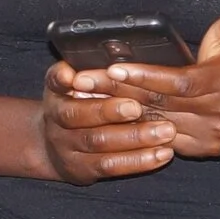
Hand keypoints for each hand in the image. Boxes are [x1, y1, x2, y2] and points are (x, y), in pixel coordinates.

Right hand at [41, 61, 176, 183]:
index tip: (73, 76)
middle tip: (138, 106)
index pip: (55, 80)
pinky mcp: (81, 169)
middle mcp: (55, 118)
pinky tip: (163, 154)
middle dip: (108, 111)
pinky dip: (138, 161)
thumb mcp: (78, 84)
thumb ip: (95, 70)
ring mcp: (66, 146)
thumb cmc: (80, 104)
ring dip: (134, 137)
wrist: (53, 148)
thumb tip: (124, 49)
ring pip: (99, 142)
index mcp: (56, 90)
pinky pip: (111, 166)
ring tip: (166, 130)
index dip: (62, 78)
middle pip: (77, 115)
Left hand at [79, 0, 219, 158]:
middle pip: (161, 102)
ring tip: (85, 96)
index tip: (114, 67)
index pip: (179, 82)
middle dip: (119, 90)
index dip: (146, 75)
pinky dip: (133, 126)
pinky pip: (160, 138)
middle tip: (83, 79)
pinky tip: (106, 116)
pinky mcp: (203, 149)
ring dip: (118, 110)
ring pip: (156, 122)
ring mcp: (212, 135)